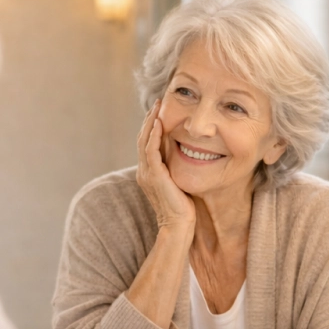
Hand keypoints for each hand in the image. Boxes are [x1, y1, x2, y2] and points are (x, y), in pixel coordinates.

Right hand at [136, 100, 194, 228]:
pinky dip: (153, 135)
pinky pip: (150, 150)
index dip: (151, 126)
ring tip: (157, 107)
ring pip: (143, 141)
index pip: (146, 143)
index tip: (159, 111)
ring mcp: (147, 173)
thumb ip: (175, 168)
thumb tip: (186, 154)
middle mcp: (144, 171)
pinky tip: (158, 123)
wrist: (178, 225)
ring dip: (150, 122)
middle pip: (141, 138)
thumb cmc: (182, 207)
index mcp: (148, 172)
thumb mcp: (177, 182)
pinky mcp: (154, 175)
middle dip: (149, 119)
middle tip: (157, 102)